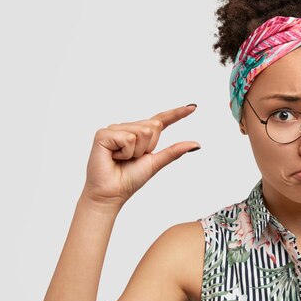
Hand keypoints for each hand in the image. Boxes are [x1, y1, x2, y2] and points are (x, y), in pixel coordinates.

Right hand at [81, 104, 199, 207]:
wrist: (111, 193)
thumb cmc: (129, 179)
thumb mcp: (156, 162)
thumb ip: (174, 151)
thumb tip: (196, 144)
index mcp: (139, 134)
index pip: (161, 120)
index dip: (177, 113)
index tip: (193, 107)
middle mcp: (127, 128)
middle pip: (153, 126)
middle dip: (148, 147)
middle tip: (132, 159)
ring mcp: (114, 129)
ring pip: (141, 132)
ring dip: (136, 151)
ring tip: (122, 159)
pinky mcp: (103, 134)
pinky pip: (127, 138)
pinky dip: (125, 152)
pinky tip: (114, 157)